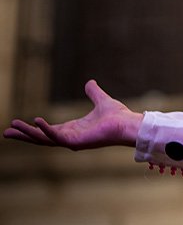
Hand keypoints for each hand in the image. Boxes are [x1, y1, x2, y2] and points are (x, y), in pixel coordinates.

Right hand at [4, 80, 142, 149]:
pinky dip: (45, 130)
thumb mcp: (100, 100)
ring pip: (44, 139)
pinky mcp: (77, 142)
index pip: (47, 131)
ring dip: (28, 134)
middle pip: (41, 138)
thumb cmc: (118, 116)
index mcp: (73, 129)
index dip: (32, 128)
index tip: (17, 124)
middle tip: (6, 132)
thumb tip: (89, 82)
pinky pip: (57, 137)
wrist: (128, 123)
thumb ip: (93, 92)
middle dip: (23, 135)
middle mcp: (70, 137)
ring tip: (11, 128)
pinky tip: (36, 122)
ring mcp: (72, 141)